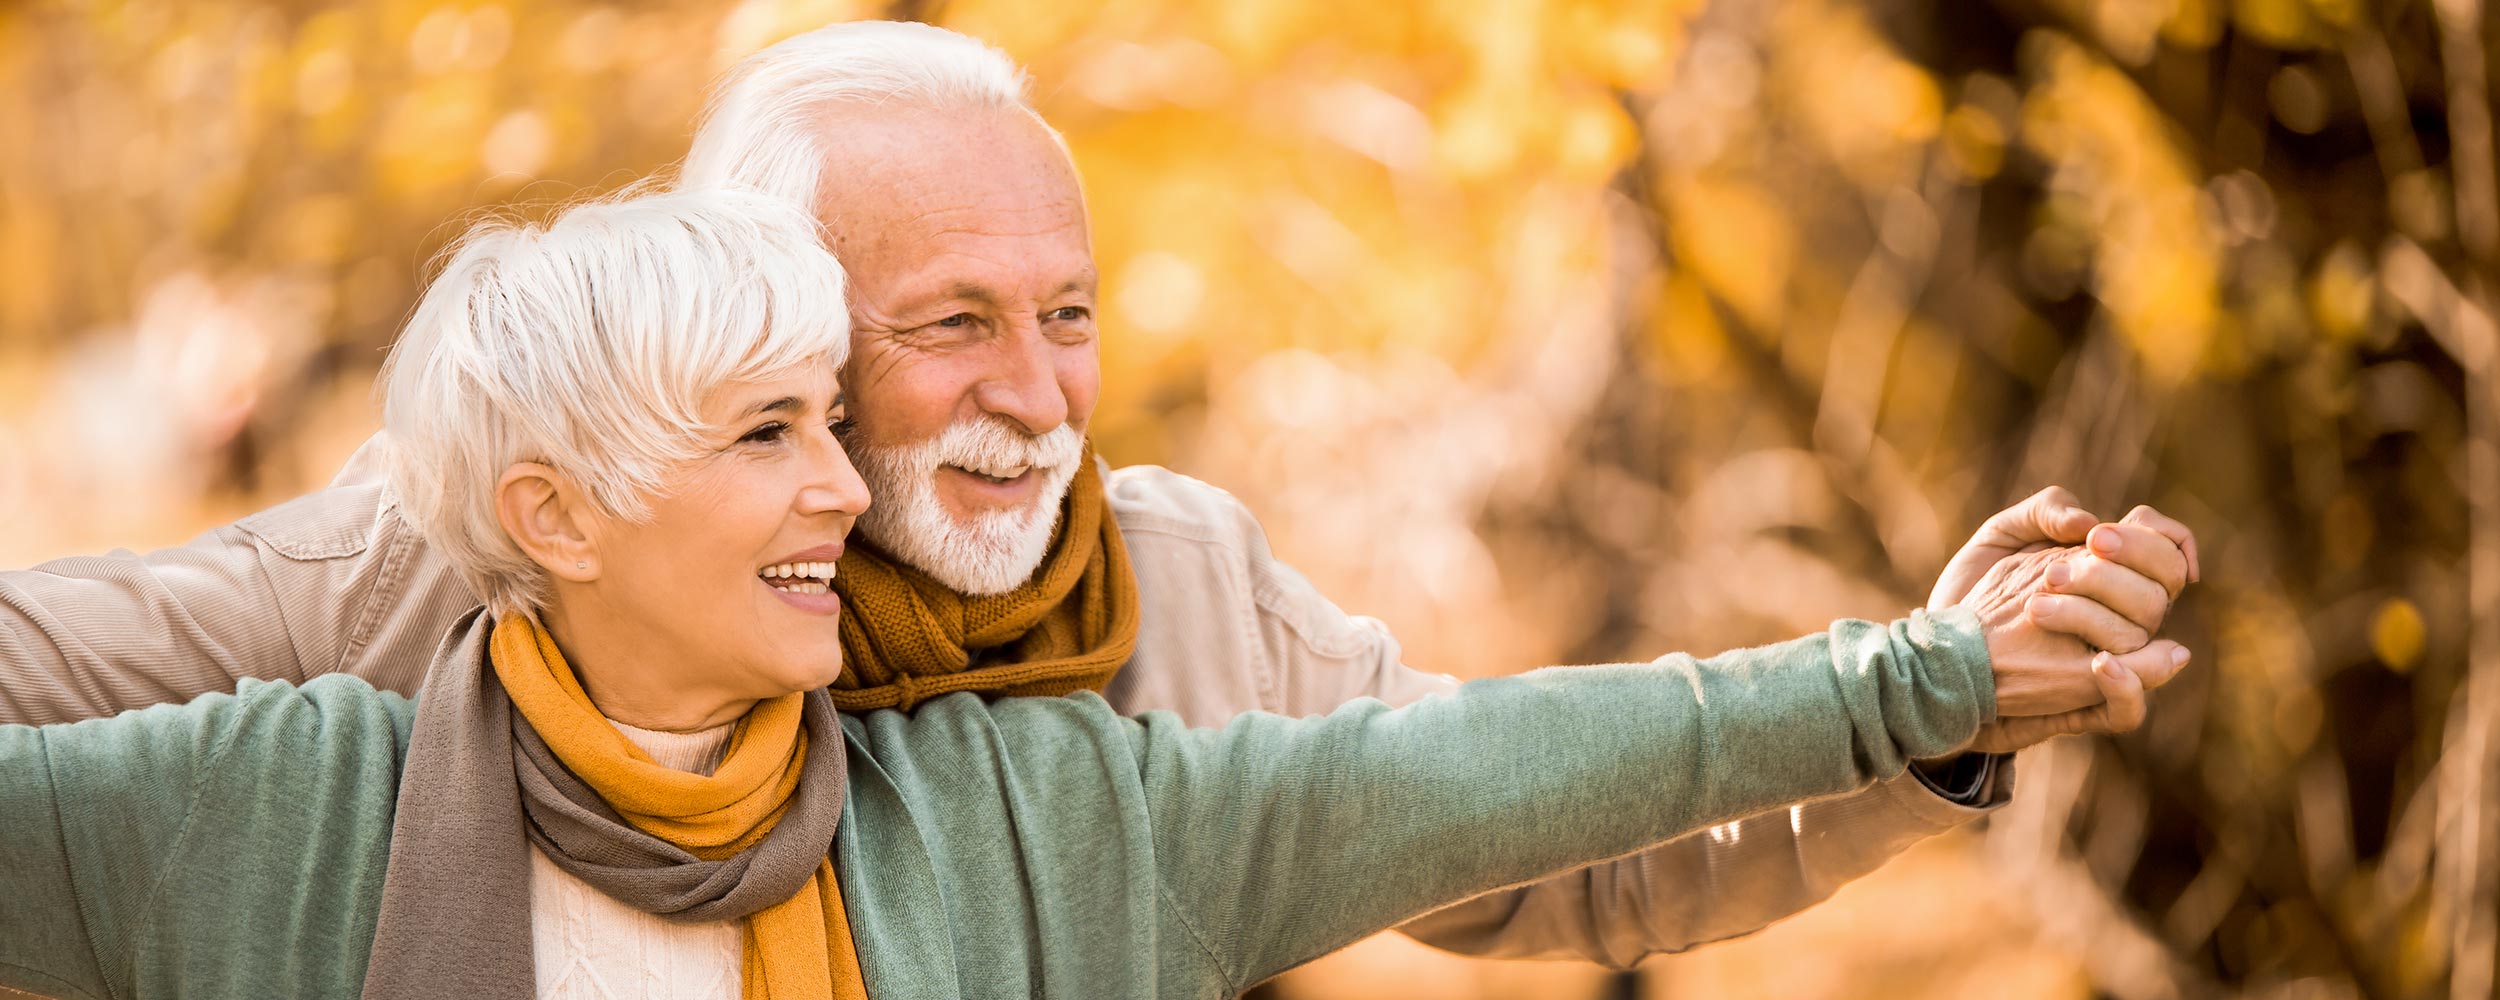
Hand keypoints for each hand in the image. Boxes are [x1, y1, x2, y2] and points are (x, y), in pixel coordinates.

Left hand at [1928, 494, 2200, 754]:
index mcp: (2110, 575)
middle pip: (2157, 598)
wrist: (1941, 655)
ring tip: (2038, 608)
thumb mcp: (2002, 537)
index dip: (2147, 542)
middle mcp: (2118, 621)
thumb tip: (2090, 523)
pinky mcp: (2081, 707)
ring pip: (2145, 648)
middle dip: (2113, 578)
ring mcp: (2105, 665)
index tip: (2097, 539)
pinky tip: (2098, 663)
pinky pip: (2126, 712)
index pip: (2166, 553)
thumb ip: (2046, 511)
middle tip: (2054, 573)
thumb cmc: (1972, 590)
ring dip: (2098, 622)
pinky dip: (2124, 691)